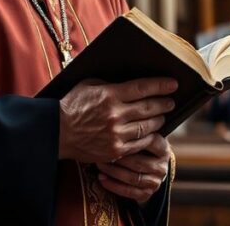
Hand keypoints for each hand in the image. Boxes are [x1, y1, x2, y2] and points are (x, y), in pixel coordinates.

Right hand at [58, 77, 176, 163]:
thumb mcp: (88, 85)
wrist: (56, 133)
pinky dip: (149, 136)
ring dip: (159, 120)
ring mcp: (116, 134)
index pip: (142, 88)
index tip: (173, 84)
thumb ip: (109, 82)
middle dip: (164, 103)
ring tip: (163, 115)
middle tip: (172, 101)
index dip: (160, 85)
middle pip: (149, 108)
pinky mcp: (115, 150)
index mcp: (109, 95)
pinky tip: (152, 131)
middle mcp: (115, 115)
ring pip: (147, 126)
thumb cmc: (72, 105)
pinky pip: (139, 143)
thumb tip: (131, 79)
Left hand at [97, 133, 170, 203]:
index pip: (150, 141)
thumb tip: (117, 118)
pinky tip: (101, 178)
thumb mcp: (138, 137)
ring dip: (113, 172)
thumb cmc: (136, 147)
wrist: (141, 170)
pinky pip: (129, 192)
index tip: (113, 135)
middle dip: (118, 158)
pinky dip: (113, 185)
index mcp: (163, 148)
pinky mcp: (147, 194)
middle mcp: (162, 166)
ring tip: (99, 164)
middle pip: (138, 162)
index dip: (132, 139)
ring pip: (133, 178)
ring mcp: (156, 181)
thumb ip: (134, 129)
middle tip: (101, 151)